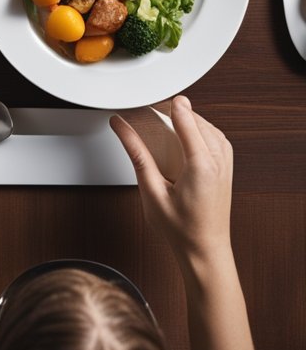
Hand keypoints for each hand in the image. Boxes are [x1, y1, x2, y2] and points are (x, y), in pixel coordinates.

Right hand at [111, 96, 233, 264]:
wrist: (205, 251)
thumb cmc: (180, 228)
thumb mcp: (151, 190)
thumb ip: (136, 153)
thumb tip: (121, 127)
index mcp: (202, 164)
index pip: (185, 119)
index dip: (163, 104)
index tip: (146, 97)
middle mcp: (219, 161)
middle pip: (197, 119)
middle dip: (174, 110)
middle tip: (148, 108)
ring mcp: (227, 165)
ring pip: (210, 126)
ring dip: (188, 118)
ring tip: (164, 118)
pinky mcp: (227, 169)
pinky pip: (217, 138)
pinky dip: (200, 130)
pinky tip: (186, 135)